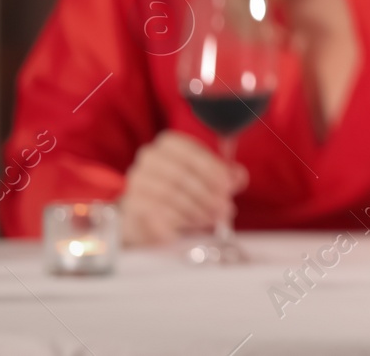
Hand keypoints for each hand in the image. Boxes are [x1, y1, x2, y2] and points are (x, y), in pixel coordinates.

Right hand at [118, 131, 246, 246]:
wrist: (147, 214)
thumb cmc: (181, 191)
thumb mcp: (207, 180)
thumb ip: (225, 176)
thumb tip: (238, 178)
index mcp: (169, 144)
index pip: (192, 153)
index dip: (213, 171)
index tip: (228, 187)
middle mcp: (149, 158)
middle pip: (181, 175)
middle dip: (207, 195)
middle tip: (224, 209)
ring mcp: (137, 180)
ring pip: (170, 194)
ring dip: (196, 209)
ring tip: (211, 219)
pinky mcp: (131, 204)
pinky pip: (157, 212)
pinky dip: (178, 219)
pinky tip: (192, 225)